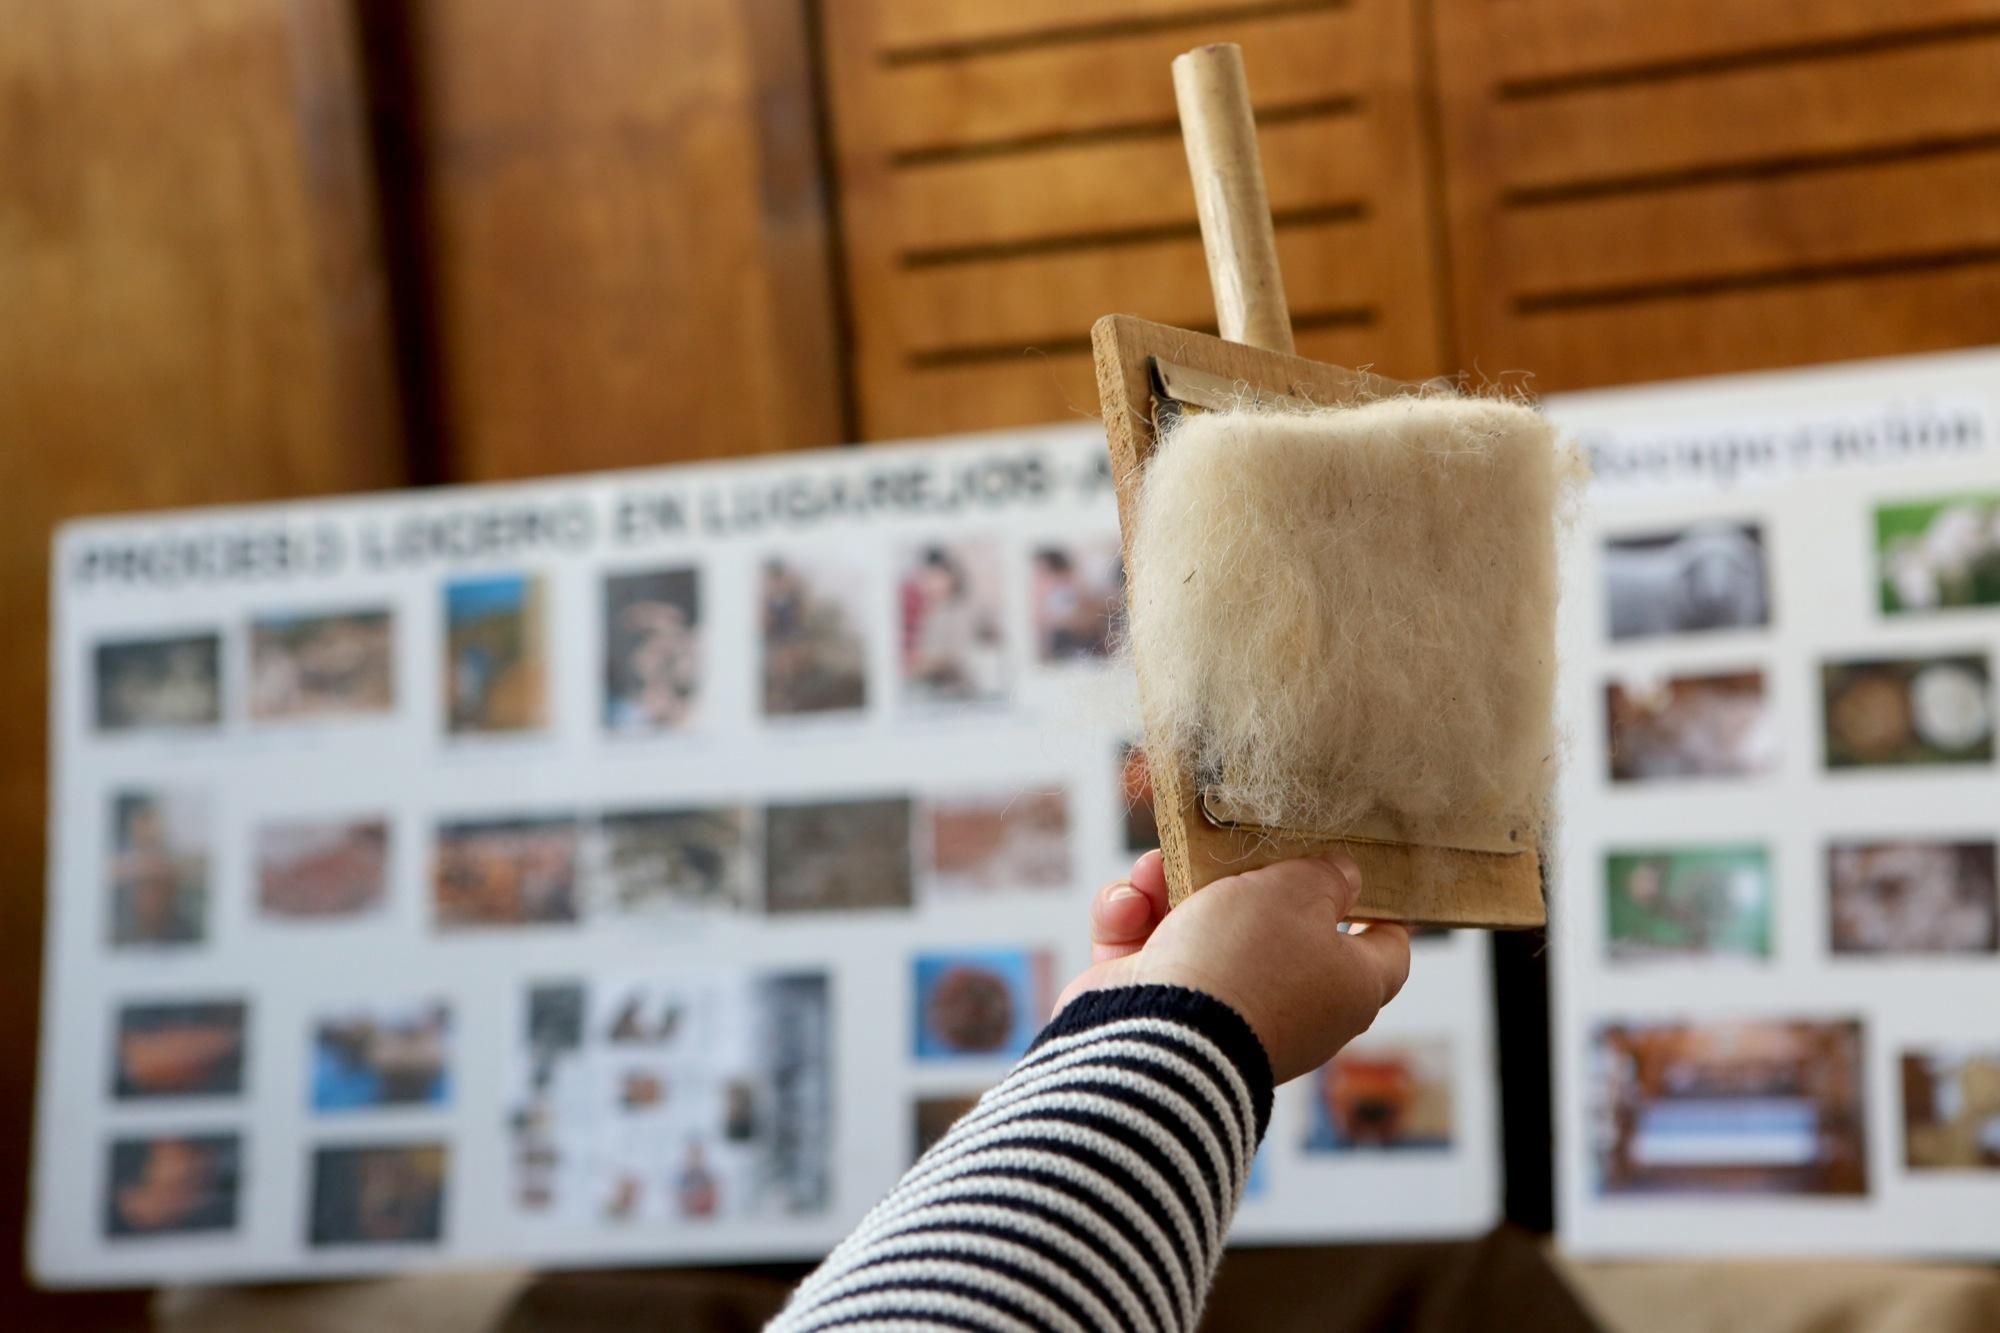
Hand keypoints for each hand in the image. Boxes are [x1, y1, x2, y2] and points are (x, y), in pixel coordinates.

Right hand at [1057, 850, 1410, 1083]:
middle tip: (1224, 846)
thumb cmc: (1245, 960)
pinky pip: (1147, 950)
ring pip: (1199, 927)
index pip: (1385, 947)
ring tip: (1153, 868)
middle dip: (1239, 878)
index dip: (1380, 906)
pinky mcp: (1157, 1007)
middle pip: (1276, 926)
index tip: (1361, 870)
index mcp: (1347, 986)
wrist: (1161, 1031)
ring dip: (1168, 888)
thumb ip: (1325, 875)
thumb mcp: (1297, 890)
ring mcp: (1221, 1008)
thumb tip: (1344, 877)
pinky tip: (1127, 909)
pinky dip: (1131, 923)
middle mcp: (1289, 1003)